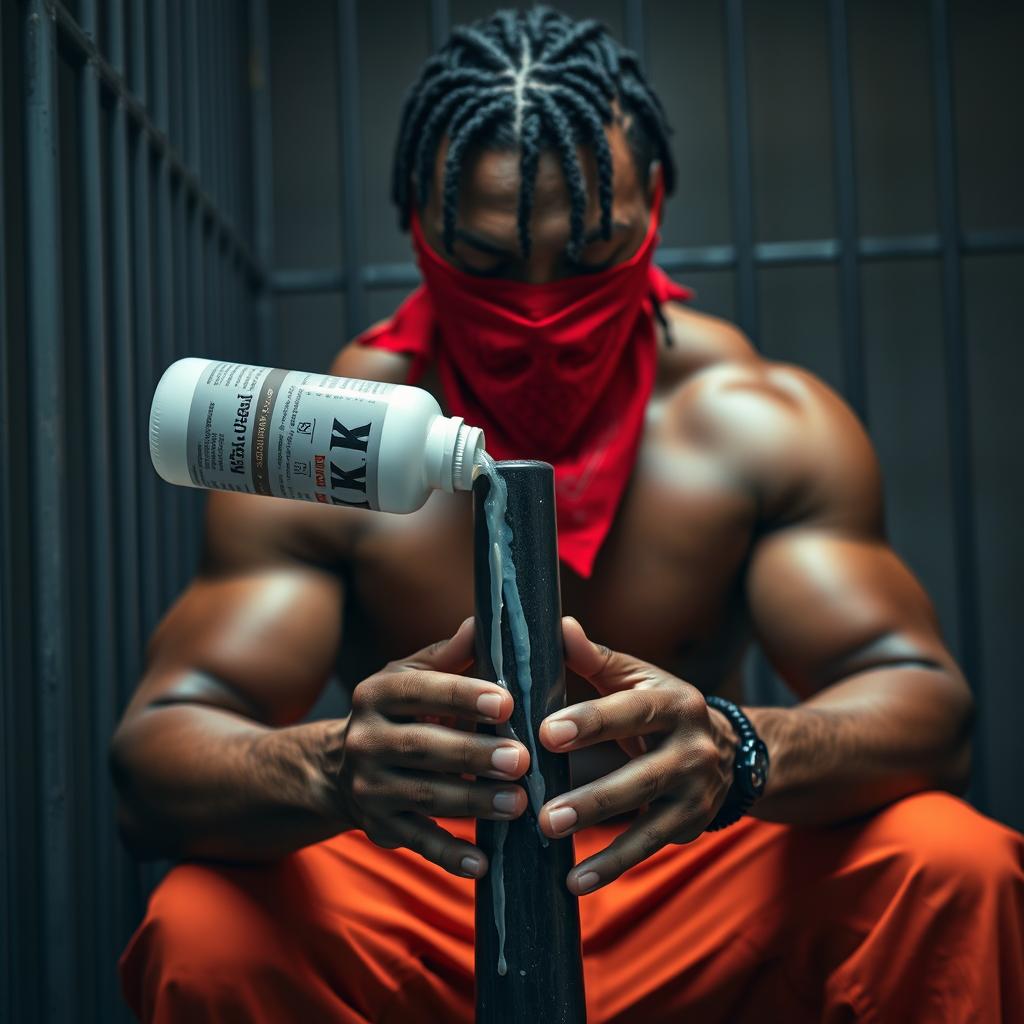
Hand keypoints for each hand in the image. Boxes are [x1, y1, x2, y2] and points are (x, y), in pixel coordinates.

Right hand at [318, 618, 531, 879]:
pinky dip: (449, 854)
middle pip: (423, 747)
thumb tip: (485, 620)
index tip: (508, 700)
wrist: (339, 768)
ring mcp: (369, 786)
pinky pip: (417, 840)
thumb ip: (450, 654)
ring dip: (473, 801)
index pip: (421, 689)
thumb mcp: (412, 675)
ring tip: (518, 803)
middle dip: (474, 754)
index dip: (463, 695)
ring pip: (425, 795)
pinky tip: (483, 862)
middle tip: (522, 760)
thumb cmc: (399, 712)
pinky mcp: (378, 826)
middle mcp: (366, 738)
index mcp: (377, 693)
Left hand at [538, 618, 734, 894]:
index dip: (590, 722)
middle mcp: (693, 748)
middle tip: (543, 812)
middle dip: (592, 795)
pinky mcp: (691, 823)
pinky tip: (576, 882)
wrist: (730, 750)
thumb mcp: (637, 678)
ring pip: (646, 816)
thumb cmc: (660, 707)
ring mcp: (696, 790)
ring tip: (551, 841)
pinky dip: (613, 866)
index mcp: (674, 702)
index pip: (630, 711)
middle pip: (641, 775)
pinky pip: (649, 846)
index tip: (546, 732)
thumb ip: (595, 658)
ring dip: (599, 836)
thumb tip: (558, 626)